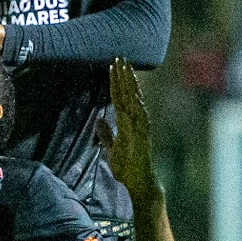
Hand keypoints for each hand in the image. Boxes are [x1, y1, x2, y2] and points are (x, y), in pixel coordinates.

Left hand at [97, 58, 156, 194]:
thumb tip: (99, 121)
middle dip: (124, 76)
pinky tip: (133, 93)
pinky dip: (136, 105)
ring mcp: (140, 128)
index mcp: (128, 123)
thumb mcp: (112, 148)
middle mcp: (136, 122)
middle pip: (129, 94)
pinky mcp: (142, 137)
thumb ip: (107, 134)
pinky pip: (138, 118)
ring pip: (134, 101)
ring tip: (125, 68)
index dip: (116, 82)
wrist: (138, 183)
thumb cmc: (127, 167)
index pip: (121, 98)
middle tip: (120, 57)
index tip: (113, 66)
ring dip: (130, 85)